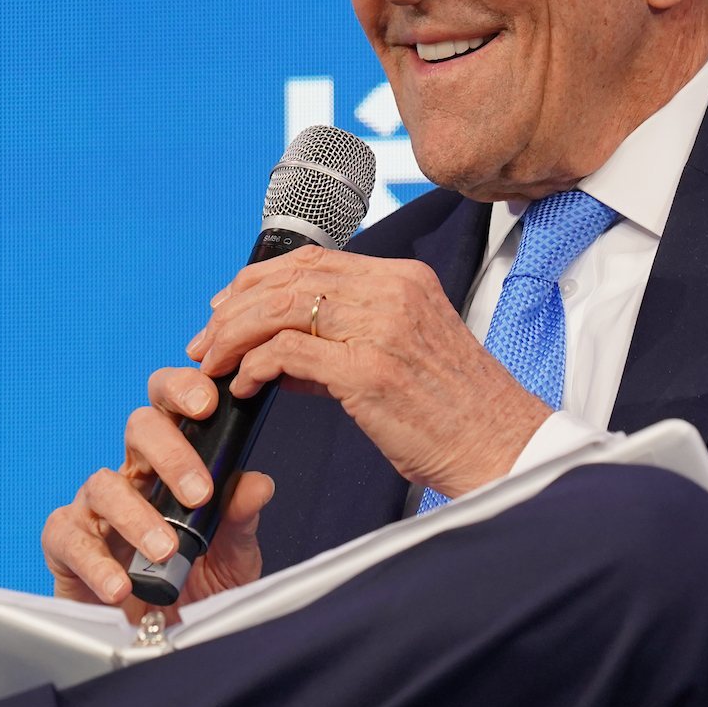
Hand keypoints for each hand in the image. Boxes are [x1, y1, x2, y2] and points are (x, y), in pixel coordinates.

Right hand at [41, 365, 273, 619]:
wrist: (161, 641)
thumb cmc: (195, 587)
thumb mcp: (233, 556)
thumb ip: (241, 519)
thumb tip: (257, 484)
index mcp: (173, 463)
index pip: (171, 405)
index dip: (184, 390)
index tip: (209, 403)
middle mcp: (133, 474)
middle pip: (139, 428)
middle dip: (171, 453)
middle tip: (199, 494)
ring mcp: (96, 507)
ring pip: (104, 483)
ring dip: (137, 517)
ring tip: (166, 551)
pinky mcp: (66, 543)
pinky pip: (69, 537)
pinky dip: (95, 562)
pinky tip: (121, 586)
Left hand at [184, 246, 549, 498]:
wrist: (500, 447)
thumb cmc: (455, 413)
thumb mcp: (403, 357)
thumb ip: (344, 344)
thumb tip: (279, 353)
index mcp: (405, 280)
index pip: (313, 259)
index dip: (259, 277)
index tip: (227, 304)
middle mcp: (393, 292)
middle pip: (289, 277)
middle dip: (234, 306)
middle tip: (207, 338)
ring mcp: (382, 328)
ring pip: (280, 308)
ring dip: (234, 335)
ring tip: (214, 362)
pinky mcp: (369, 370)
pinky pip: (288, 353)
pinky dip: (254, 366)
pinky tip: (246, 386)